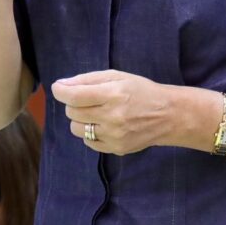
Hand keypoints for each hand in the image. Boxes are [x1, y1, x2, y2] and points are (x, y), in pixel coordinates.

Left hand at [51, 70, 173, 155]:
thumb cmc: (140, 90)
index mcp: (113, 94)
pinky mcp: (116, 148)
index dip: (61, 91)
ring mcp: (114, 135)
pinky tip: (105, 124)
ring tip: (97, 112)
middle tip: (88, 98)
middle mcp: (112, 116)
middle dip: (74, 103)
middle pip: (73, 112)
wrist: (167, 115)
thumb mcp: (117, 76)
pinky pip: (88, 141)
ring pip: (77, 128)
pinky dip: (90, 132)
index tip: (58, 88)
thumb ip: (87, 79)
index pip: (75, 96)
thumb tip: (61, 85)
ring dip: (81, 119)